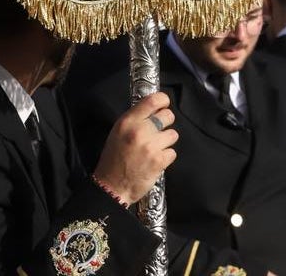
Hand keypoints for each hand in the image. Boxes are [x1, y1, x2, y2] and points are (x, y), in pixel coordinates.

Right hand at [93, 91, 177, 205]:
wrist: (112, 186)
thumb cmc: (114, 157)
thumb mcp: (118, 131)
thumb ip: (135, 119)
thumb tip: (153, 110)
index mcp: (128, 121)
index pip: (152, 100)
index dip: (163, 100)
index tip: (164, 104)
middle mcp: (140, 130)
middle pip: (168, 115)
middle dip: (166, 122)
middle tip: (160, 130)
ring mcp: (151, 146)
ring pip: (173, 134)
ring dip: (166, 141)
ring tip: (156, 147)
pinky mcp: (159, 161)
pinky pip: (172, 152)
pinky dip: (166, 156)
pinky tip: (156, 160)